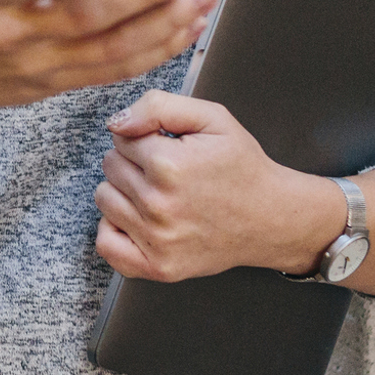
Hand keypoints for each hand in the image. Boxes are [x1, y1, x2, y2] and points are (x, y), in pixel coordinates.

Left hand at [93, 90, 345, 282]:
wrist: (271, 217)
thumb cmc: (241, 168)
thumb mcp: (212, 118)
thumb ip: (158, 106)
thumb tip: (116, 123)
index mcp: (169, 165)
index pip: (120, 138)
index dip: (144, 137)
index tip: (167, 147)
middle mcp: (158, 205)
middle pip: (110, 167)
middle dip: (133, 162)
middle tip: (167, 171)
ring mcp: (157, 240)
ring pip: (104, 199)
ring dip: (124, 192)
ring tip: (158, 193)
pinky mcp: (158, 267)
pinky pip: (107, 246)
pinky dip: (115, 230)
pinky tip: (139, 220)